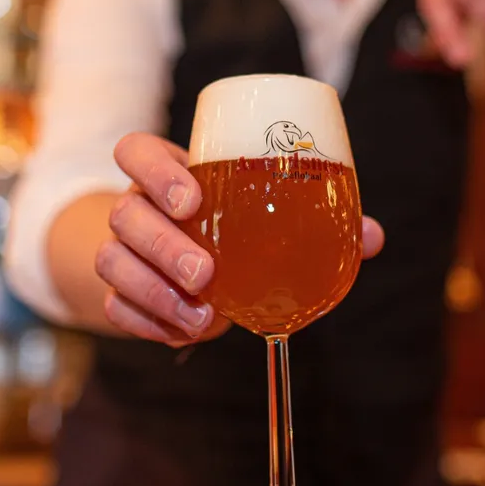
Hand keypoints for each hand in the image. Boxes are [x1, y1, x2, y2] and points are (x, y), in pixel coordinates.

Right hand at [97, 132, 386, 346]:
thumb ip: (317, 219)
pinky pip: (116, 308)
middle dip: (162, 245)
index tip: (193, 201)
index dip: (155, 171)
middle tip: (205, 274)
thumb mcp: (263, 210)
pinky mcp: (118, 292)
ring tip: (200, 318)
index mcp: (165, 171)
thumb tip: (371, 238)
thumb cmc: (233, 223)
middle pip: (125, 213)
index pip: (135, 151)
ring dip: (153, 292)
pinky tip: (183, 334)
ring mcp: (121, 248)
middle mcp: (136, 204)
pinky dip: (147, 324)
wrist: (182, 258)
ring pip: (112, 262)